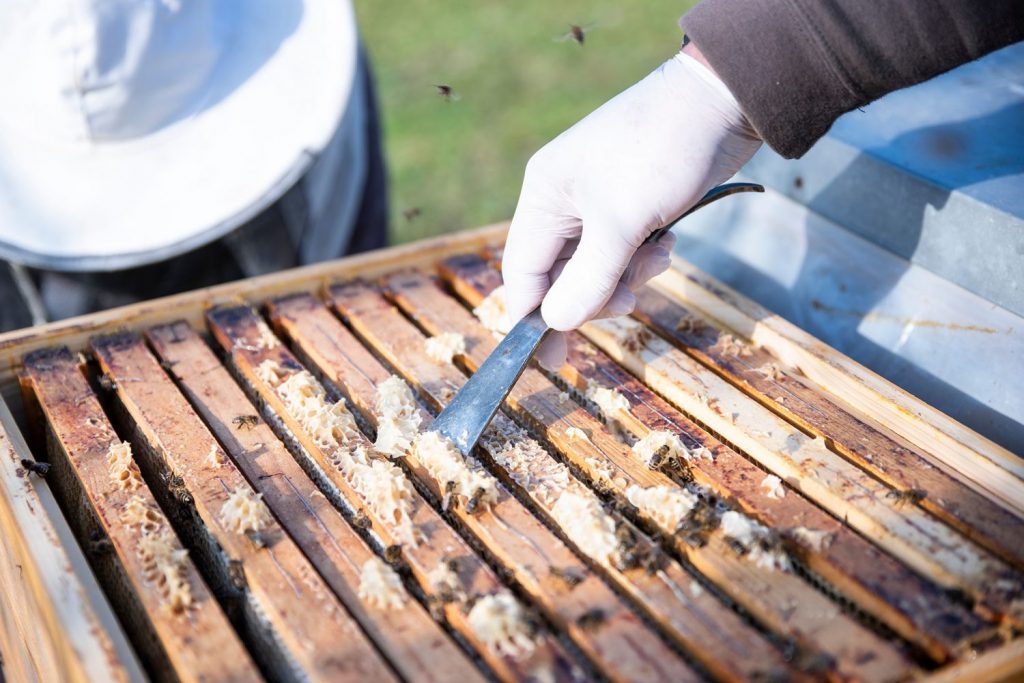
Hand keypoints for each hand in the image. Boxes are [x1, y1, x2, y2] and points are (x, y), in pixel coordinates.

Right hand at [502, 48, 761, 369]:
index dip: (535, 318)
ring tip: (658, 256)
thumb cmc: (661, 151)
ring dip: (627, 273)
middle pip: (560, 273)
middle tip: (631, 300)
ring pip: (596, 265)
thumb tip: (556, 324)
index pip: (523, 271)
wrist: (722, 101)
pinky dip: (644, 256)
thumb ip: (588, 278)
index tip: (554, 360)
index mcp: (544, 195)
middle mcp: (563, 199)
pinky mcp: (631, 202)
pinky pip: (624, 249)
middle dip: (596, 293)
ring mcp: (598, 200)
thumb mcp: (622, 222)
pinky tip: (668, 239)